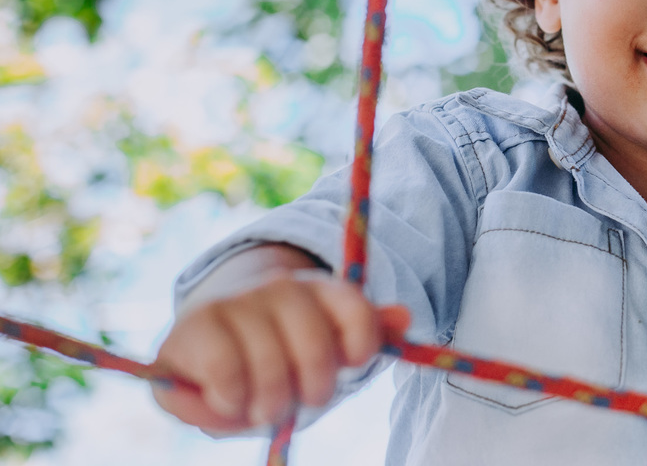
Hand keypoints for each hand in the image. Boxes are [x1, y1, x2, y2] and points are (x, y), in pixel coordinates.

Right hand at [152, 272, 405, 431]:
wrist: (209, 335)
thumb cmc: (278, 349)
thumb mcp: (326, 344)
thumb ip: (365, 333)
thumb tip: (404, 317)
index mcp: (320, 290)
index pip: (356, 309)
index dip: (361, 345)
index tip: (350, 363)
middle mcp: (280, 288)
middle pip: (315, 350)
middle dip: (312, 390)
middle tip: (299, 401)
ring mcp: (237, 302)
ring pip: (270, 370)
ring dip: (267, 405)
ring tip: (260, 405)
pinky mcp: (195, 324)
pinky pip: (226, 373)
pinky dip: (230, 402)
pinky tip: (229, 400)